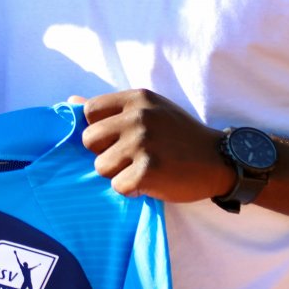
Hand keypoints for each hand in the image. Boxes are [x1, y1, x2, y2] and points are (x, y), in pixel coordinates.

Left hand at [79, 89, 230, 201]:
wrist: (219, 160)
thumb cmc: (179, 134)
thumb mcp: (149, 110)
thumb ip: (111, 108)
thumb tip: (69, 101)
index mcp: (136, 99)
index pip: (89, 111)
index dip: (98, 129)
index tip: (116, 138)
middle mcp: (138, 117)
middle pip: (89, 140)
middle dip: (104, 152)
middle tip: (129, 157)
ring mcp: (143, 143)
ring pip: (100, 166)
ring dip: (118, 173)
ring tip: (142, 169)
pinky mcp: (148, 170)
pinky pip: (118, 186)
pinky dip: (132, 190)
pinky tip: (151, 182)